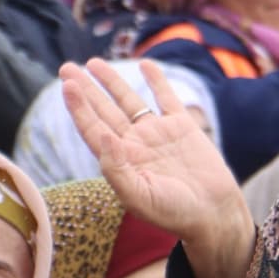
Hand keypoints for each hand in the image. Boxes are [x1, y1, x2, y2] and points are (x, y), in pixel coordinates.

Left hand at [62, 58, 253, 277]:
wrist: (212, 214)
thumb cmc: (173, 213)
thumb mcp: (139, 197)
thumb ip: (116, 169)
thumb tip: (102, 135)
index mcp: (120, 162)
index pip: (93, 130)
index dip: (78, 108)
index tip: (67, 86)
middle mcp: (135, 145)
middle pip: (104, 111)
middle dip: (85, 90)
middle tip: (66, 68)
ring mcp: (157, 134)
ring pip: (129, 101)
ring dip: (111, 82)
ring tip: (92, 63)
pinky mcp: (182, 127)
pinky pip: (166, 98)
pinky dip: (156, 81)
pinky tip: (145, 65)